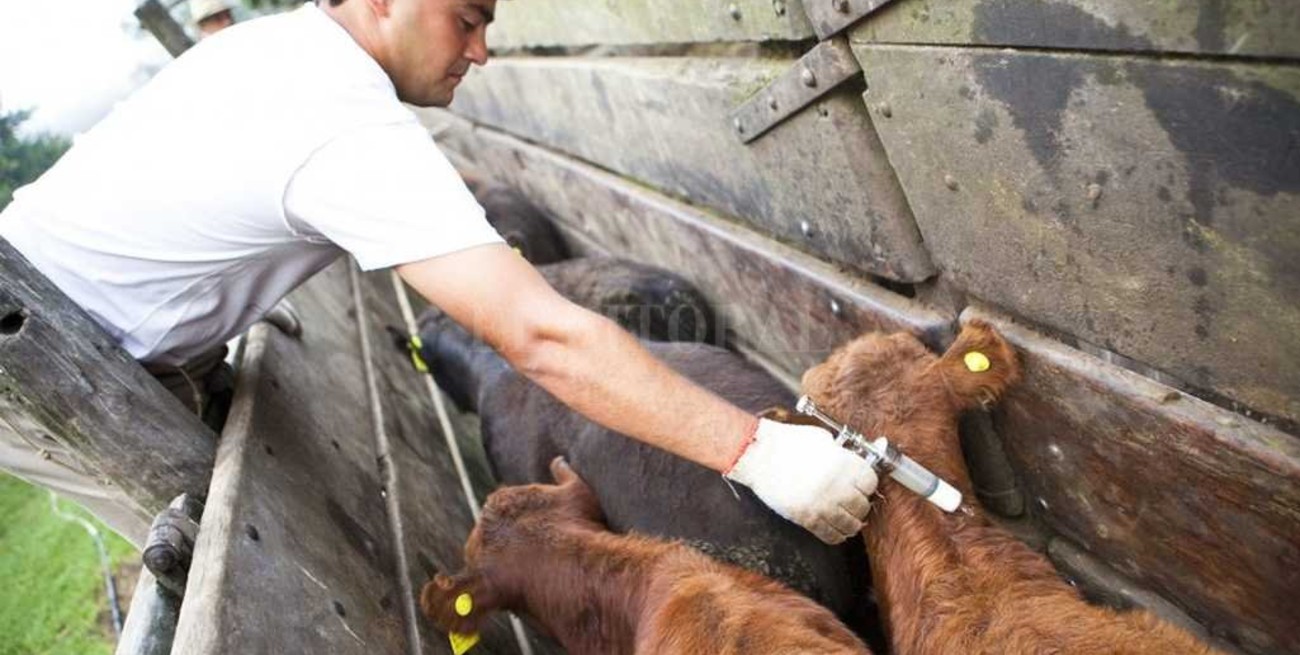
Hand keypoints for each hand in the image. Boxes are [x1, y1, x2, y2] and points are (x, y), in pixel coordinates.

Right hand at [725, 418, 876, 543]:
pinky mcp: (806, 518)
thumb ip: (842, 453)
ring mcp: (821, 505)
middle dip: (860, 504)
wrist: (759, 454)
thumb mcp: (823, 439)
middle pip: (862, 506)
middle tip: (855, 501)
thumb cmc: (788, 442)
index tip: (862, 484)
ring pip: (850, 525)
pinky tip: (836, 527)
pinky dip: (837, 534)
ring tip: (847, 516)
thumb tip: (857, 460)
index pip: (870, 483)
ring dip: (852, 522)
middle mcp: (836, 487)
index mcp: (843, 465)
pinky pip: (831, 535)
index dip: (867, 484)